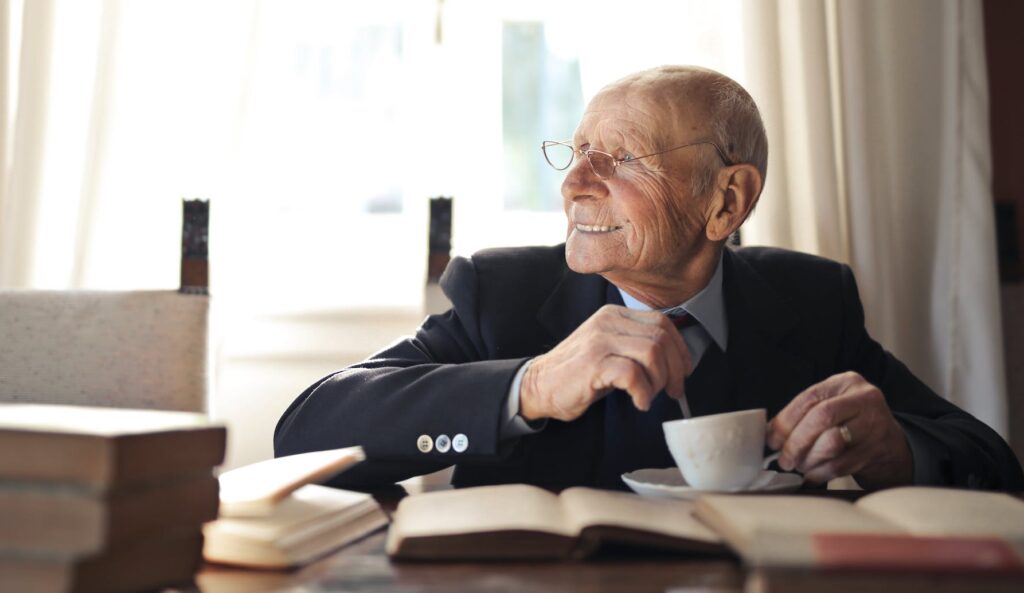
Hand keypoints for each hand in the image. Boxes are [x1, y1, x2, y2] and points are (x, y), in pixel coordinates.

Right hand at [520, 305, 691, 421]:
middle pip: (662, 338)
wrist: (539, 386)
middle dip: (674, 369)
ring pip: (652, 353)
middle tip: (672, 391)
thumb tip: (676, 362)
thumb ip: (637, 347)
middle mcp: (608, 322)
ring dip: (658, 381)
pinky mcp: (593, 363)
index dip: (680, 350)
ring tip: (649, 395)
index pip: (663, 323)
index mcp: (615, 316)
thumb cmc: (578, 374)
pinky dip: (643, 392)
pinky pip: (633, 374)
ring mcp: (600, 341)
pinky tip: (638, 402)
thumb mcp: (610, 350)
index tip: (682, 372)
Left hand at [766, 371, 912, 488]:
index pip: (809, 398)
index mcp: (846, 382)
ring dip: (809, 459)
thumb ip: (804, 415)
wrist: (892, 447)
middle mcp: (864, 398)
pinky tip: (813, 475)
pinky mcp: (878, 449)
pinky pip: (842, 464)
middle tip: (784, 459)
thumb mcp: (832, 408)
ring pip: (832, 442)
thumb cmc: (852, 425)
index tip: (771, 440)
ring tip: (799, 466)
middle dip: (796, 442)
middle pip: (821, 417)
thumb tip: (769, 435)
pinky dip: (821, 473)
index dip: (785, 421)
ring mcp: (875, 423)